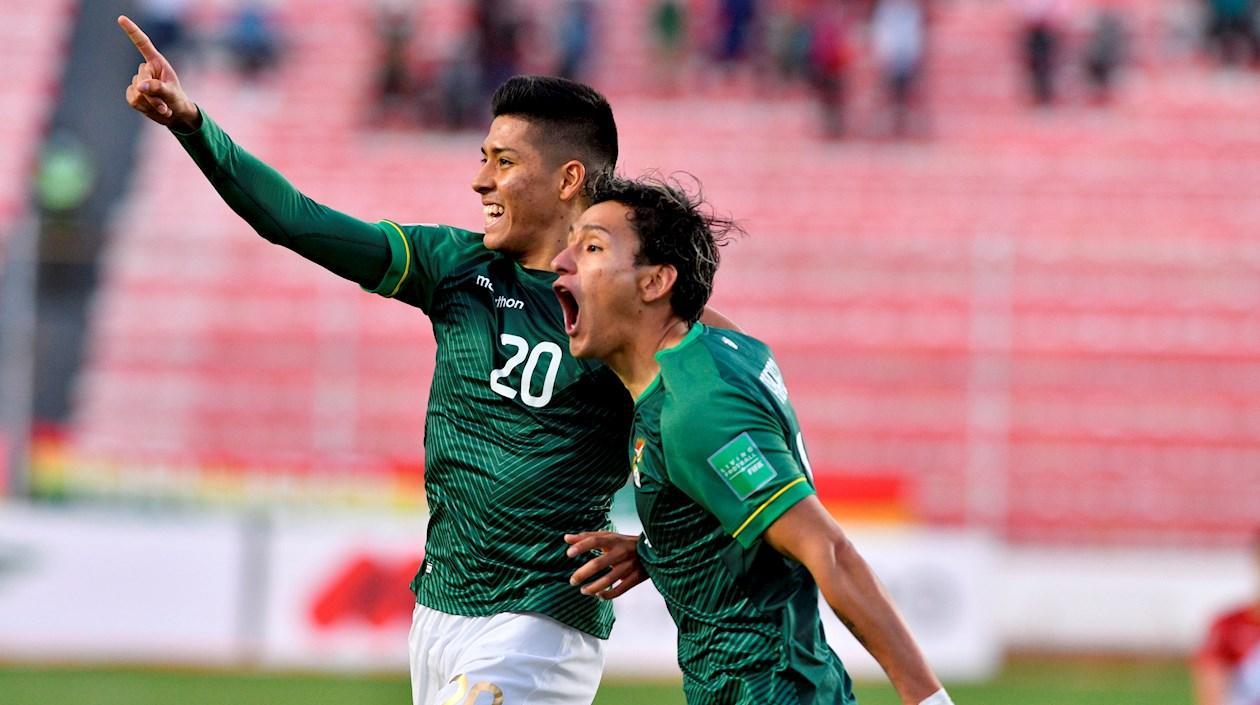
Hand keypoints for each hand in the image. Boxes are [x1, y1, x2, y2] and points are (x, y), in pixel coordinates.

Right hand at [118, 15, 199, 130]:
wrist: (174, 114)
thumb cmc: (176, 100)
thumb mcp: (172, 94)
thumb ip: (158, 88)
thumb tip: (140, 86)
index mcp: (156, 62)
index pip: (142, 44)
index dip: (132, 31)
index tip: (121, 18)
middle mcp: (145, 69)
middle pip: (141, 79)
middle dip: (153, 95)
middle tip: (165, 105)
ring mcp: (137, 81)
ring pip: (137, 92)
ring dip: (151, 103)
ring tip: (162, 107)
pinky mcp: (132, 93)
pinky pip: (133, 99)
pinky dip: (144, 108)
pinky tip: (153, 109)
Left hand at [565, 531, 647, 599]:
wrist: (654, 550)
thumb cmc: (625, 543)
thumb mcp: (608, 537)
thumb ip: (587, 537)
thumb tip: (566, 538)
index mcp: (614, 540)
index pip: (595, 540)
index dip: (582, 546)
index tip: (569, 553)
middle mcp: (621, 552)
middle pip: (599, 563)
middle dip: (583, 573)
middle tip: (572, 581)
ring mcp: (629, 565)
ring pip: (609, 579)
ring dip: (594, 587)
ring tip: (583, 591)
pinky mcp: (636, 577)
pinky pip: (621, 589)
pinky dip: (609, 594)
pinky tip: (599, 595)